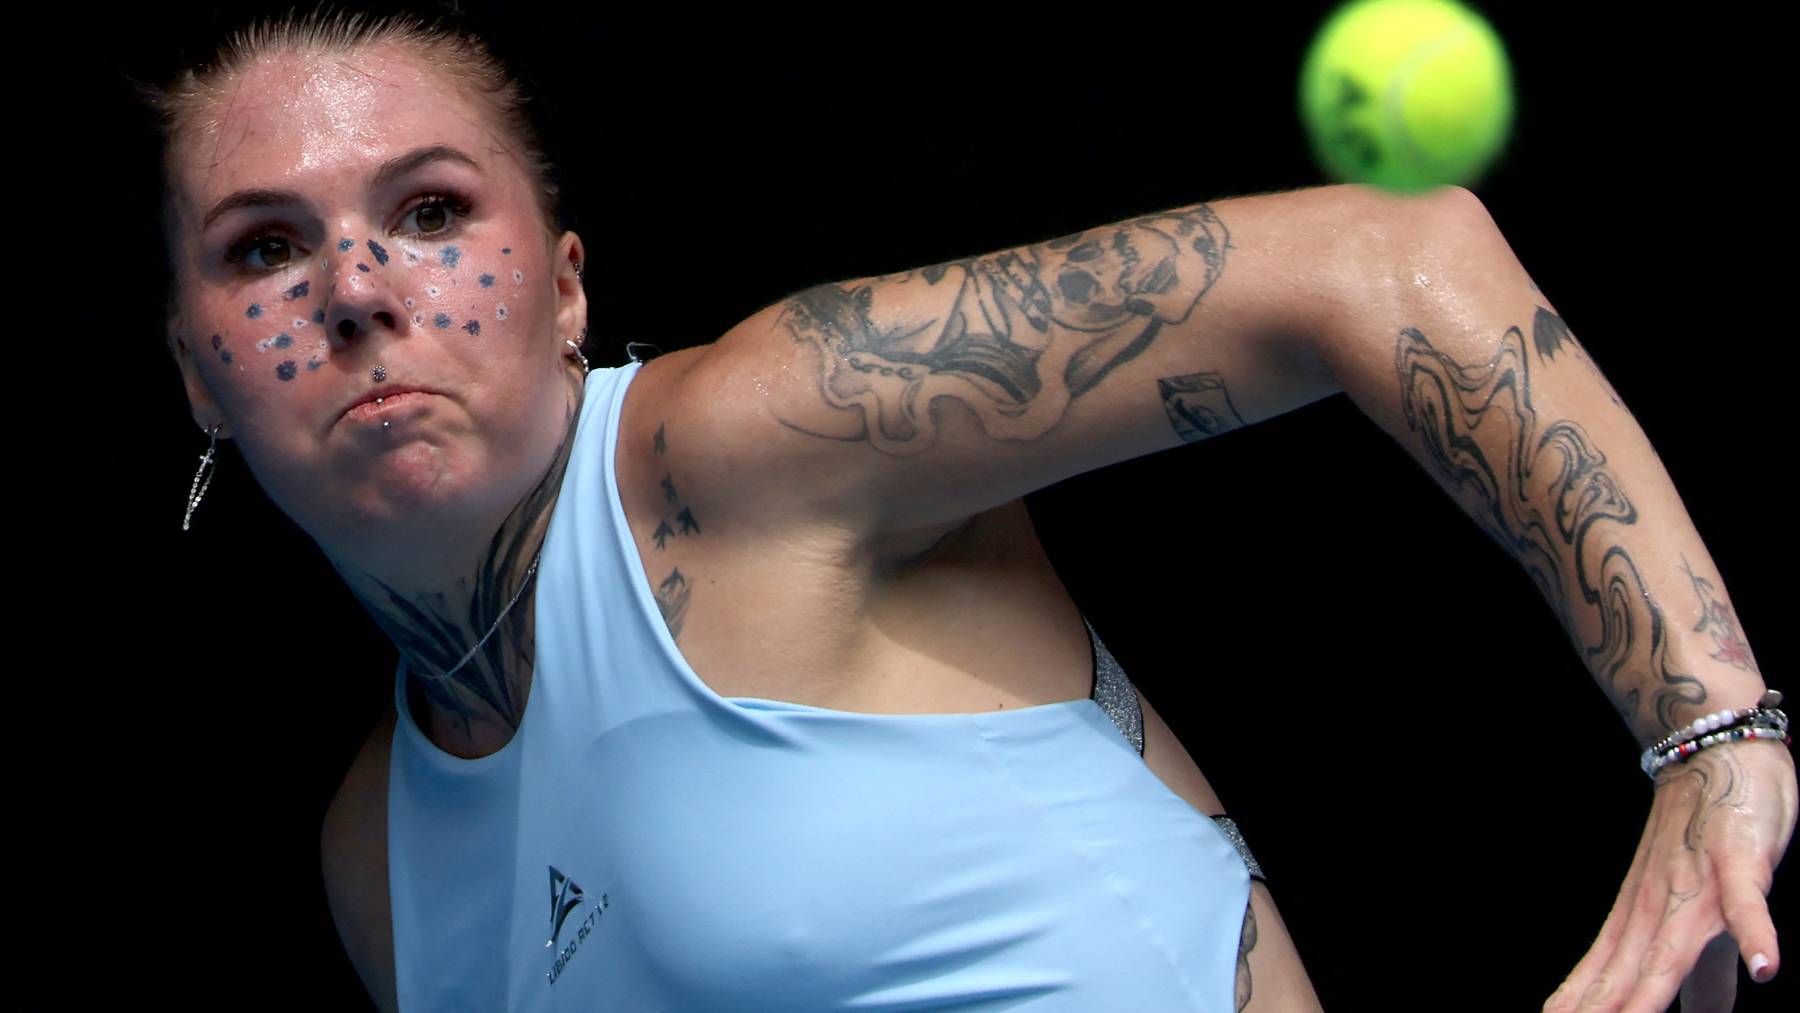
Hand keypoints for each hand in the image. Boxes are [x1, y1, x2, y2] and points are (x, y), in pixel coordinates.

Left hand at [1544, 736, 1796, 1011]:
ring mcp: (1695, 888)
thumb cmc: (1705, 844)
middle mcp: (1655, 911)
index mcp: (1638, 926)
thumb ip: (1703, 976)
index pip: (1602, 981)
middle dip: (1602, 1012)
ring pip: (1670, 951)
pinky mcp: (1739, 864)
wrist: (1715, 757)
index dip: (1578, 1008)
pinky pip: (1747, 904)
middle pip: (1623, 977)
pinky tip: (1766, 970)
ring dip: (1651, 992)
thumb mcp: (1701, 921)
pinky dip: (1756, 934)